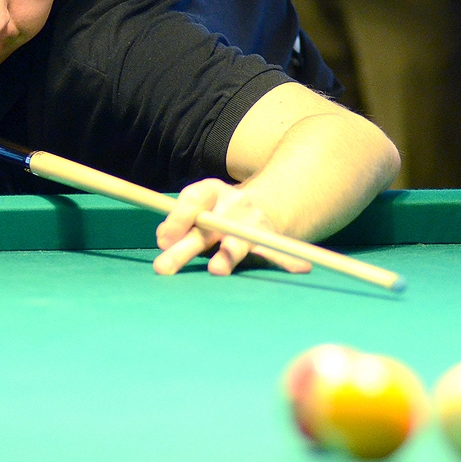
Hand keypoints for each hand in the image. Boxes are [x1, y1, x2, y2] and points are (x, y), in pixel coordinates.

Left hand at [153, 178, 311, 275]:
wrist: (265, 206)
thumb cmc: (219, 211)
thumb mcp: (199, 207)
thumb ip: (179, 221)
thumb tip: (164, 240)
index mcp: (212, 192)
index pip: (193, 199)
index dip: (176, 219)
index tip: (161, 240)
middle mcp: (233, 207)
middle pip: (204, 230)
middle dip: (183, 250)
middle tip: (162, 268)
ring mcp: (252, 226)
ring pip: (236, 244)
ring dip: (227, 256)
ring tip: (217, 269)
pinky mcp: (270, 243)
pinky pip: (276, 254)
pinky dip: (285, 262)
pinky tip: (299, 268)